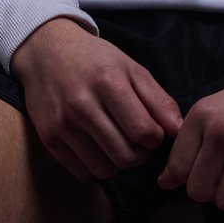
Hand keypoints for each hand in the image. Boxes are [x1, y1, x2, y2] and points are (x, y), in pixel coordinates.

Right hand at [11, 17, 181, 182]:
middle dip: (140, 154)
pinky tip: (96, 147)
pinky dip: (95, 165)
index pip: (144, 132)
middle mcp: (82, 105)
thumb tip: (179, 131)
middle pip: (126, 156)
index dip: (155, 138)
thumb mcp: (131, 69)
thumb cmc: (94, 60)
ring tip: (117, 143)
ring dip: (118, 162)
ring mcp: (62, 124)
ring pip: (104, 169)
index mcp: (108, 83)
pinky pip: (82, 171)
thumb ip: (158, 100)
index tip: (151, 130)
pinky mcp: (47, 138)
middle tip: (137, 141)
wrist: (44, 51)